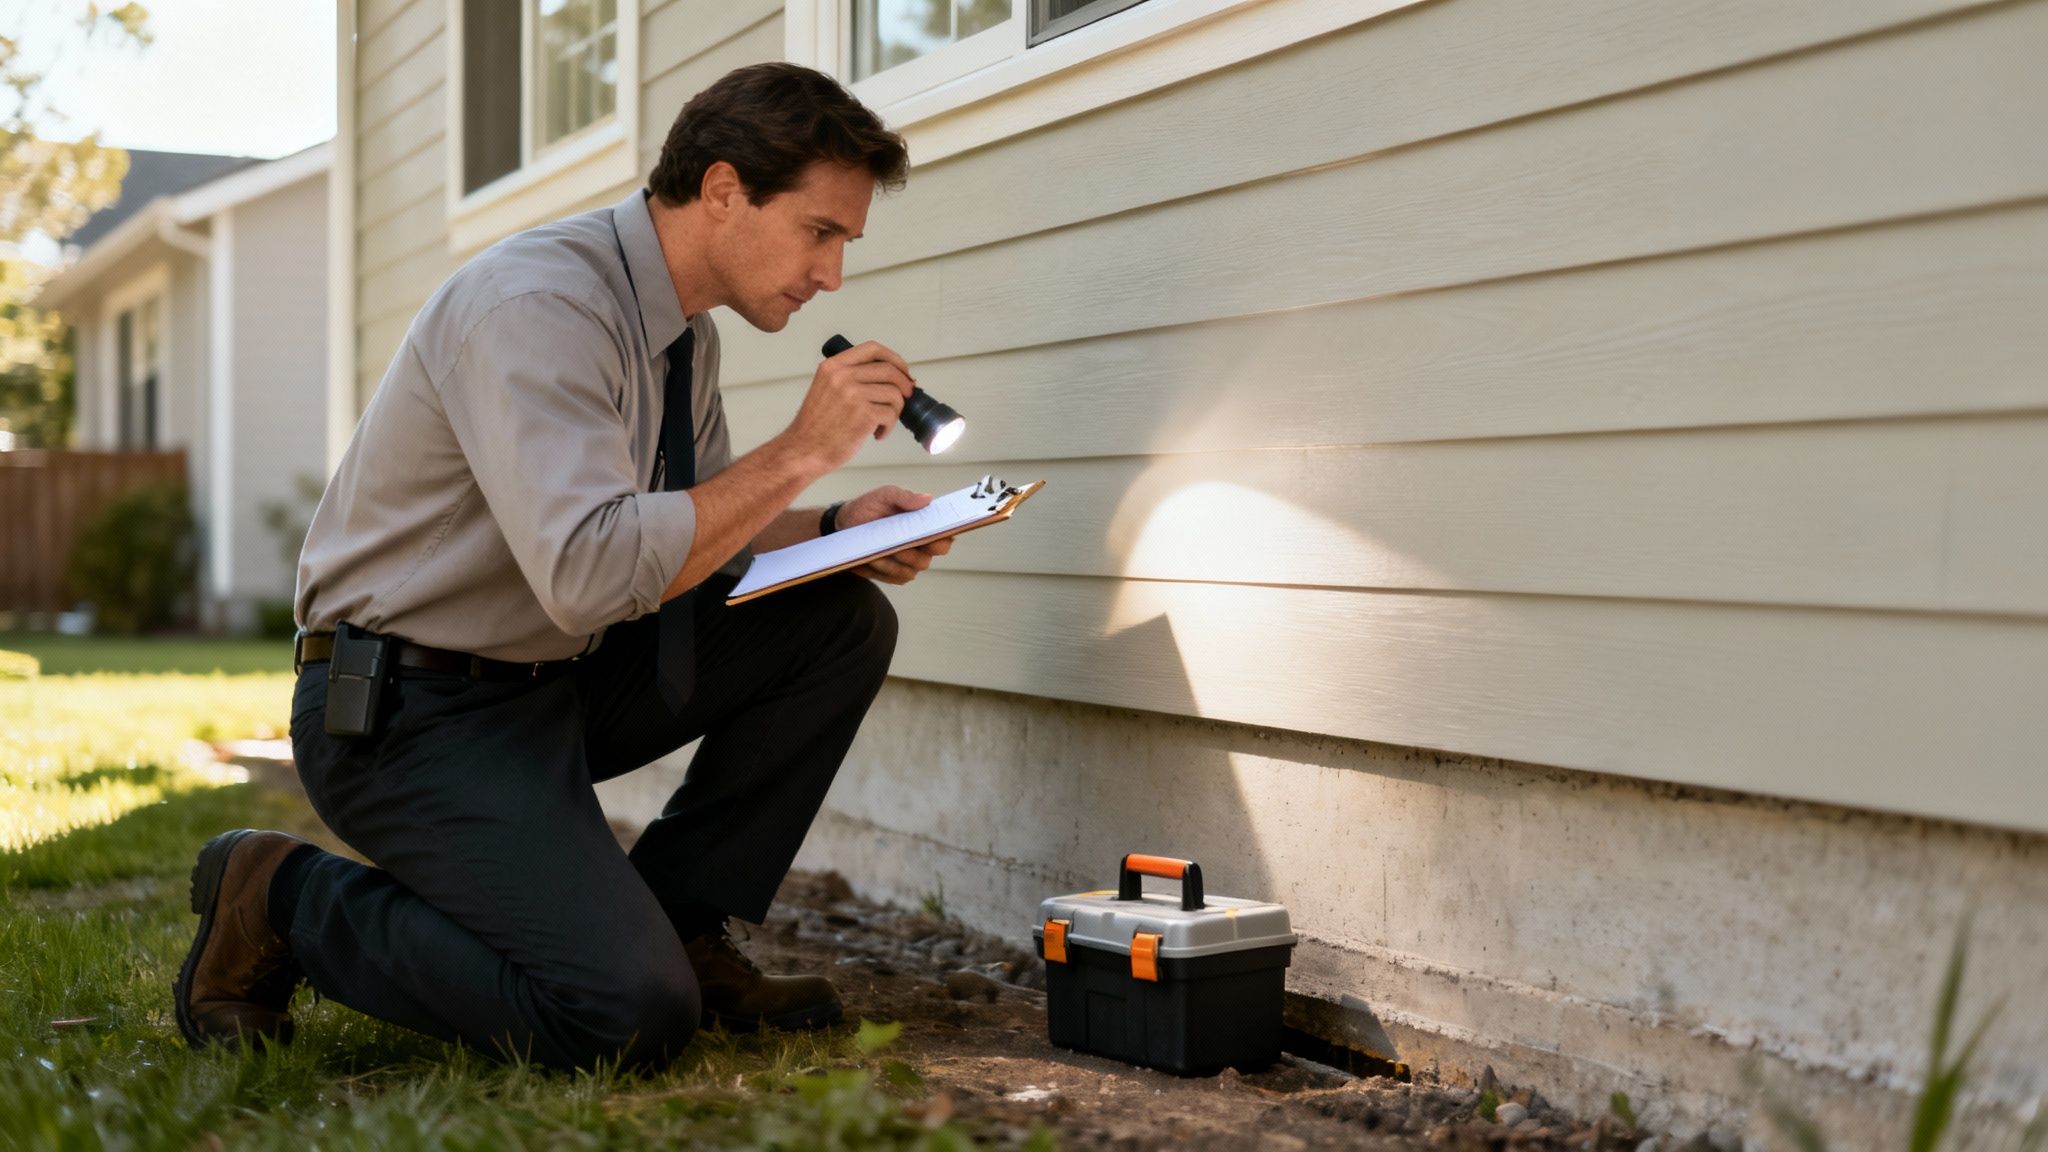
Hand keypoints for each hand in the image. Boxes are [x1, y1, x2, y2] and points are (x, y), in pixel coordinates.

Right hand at [776, 340, 914, 472]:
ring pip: (894, 393)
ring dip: (895, 410)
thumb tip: (890, 376)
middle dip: (904, 384)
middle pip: (889, 370)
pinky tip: (877, 434)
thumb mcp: (827, 388)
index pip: (873, 349)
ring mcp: (853, 395)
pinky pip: (891, 414)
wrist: (804, 450)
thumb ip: (851, 377)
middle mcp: (843, 376)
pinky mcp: (863, 415)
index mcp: (834, 366)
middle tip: (906, 396)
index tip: (902, 371)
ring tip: (882, 422)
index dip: (894, 358)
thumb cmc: (817, 426)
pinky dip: (888, 427)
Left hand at [837, 485, 953, 584]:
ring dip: (894, 562)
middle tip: (898, 544)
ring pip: (911, 570)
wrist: (845, 525)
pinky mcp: (894, 574)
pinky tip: (872, 560)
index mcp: (924, 527)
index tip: (933, 534)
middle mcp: (921, 548)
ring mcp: (908, 563)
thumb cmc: (869, 507)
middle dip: (912, 553)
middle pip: (927, 558)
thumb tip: (927, 499)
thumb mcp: (884, 495)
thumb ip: (904, 496)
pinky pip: (896, 577)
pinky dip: (884, 570)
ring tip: (877, 552)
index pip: (944, 538)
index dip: (943, 538)